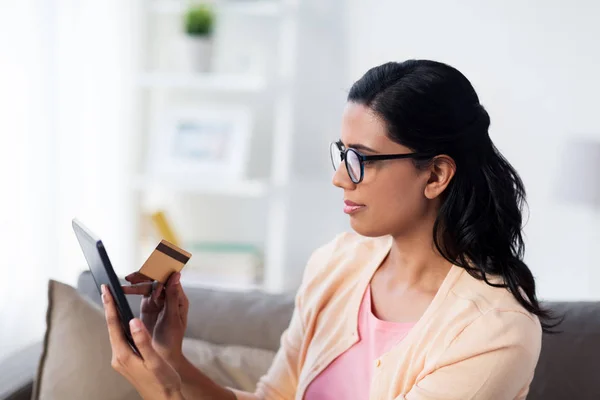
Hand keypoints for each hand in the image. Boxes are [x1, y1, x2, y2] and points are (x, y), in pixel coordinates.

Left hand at [102, 284, 184, 399]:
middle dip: (109, 307)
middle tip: (106, 289)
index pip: (114, 324)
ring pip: (116, 333)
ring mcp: (122, 360)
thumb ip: (143, 340)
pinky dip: (121, 326)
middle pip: (112, 327)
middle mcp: (119, 357)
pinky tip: (124, 321)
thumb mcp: (155, 361)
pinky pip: (121, 339)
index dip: (110, 305)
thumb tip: (133, 321)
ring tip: (113, 300)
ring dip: (114, 316)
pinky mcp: (127, 361)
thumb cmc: (163, 382)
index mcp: (124, 355)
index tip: (105, 289)